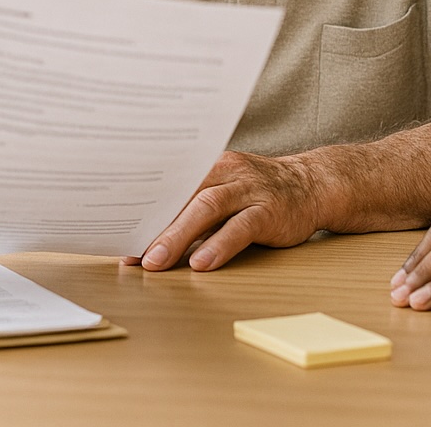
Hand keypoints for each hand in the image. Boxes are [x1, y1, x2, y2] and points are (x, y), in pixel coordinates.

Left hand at [128, 151, 322, 271]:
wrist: (313, 184)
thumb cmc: (259, 193)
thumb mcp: (224, 192)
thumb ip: (193, 209)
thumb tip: (149, 239)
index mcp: (208, 166)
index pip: (169, 186)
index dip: (142, 211)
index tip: (118, 234)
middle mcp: (226, 172)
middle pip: (183, 197)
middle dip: (154, 227)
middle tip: (131, 255)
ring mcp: (249, 189)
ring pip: (207, 208)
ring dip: (178, 236)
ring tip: (156, 262)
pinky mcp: (269, 210)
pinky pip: (241, 227)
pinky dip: (219, 246)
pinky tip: (202, 264)